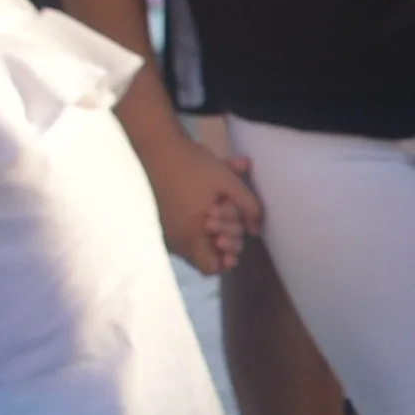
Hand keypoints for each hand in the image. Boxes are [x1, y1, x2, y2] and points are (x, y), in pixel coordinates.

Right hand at [141, 129, 261, 276]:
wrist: (157, 146)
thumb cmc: (194, 166)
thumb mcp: (230, 184)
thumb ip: (250, 208)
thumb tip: (256, 230)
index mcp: (189, 235)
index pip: (210, 267)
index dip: (226, 258)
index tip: (231, 237)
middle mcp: (174, 239)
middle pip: (204, 256)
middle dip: (223, 238)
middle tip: (223, 213)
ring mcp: (165, 230)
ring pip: (194, 243)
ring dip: (210, 230)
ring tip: (215, 206)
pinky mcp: (160, 219)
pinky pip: (182, 232)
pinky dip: (196, 223)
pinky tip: (204, 203)